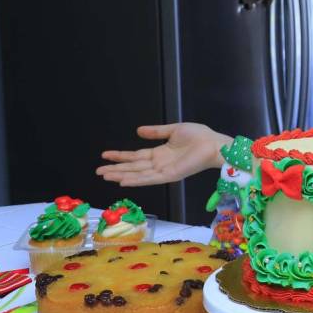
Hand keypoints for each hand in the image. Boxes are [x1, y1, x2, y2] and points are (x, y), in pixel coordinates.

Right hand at [96, 123, 228, 187]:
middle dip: (115, 169)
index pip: (136, 157)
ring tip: (105, 176)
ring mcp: (164, 171)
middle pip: (133, 168)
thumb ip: (156, 131)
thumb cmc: (199, 136)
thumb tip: (138, 130)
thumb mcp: (173, 130)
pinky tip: (123, 182)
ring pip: (137, 175)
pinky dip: (136, 180)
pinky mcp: (170, 175)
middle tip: (98, 171)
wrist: (214, 144)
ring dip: (121, 175)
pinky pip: (150, 179)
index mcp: (160, 153)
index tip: (104, 155)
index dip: (120, 156)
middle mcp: (159, 164)